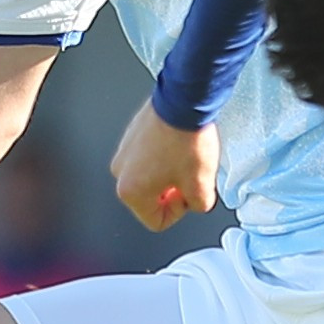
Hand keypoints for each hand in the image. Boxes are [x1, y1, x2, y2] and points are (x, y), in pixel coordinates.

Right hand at [111, 102, 220, 230]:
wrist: (183, 101)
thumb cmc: (186, 138)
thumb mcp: (202, 184)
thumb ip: (199, 205)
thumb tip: (195, 202)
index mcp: (131, 191)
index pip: (156, 221)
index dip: (178, 212)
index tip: (188, 196)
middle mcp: (121, 172)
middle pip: (151, 199)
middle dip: (173, 192)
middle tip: (190, 176)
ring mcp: (124, 152)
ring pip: (150, 178)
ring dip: (169, 174)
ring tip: (186, 158)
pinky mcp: (131, 136)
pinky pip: (148, 158)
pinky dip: (164, 157)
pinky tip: (179, 146)